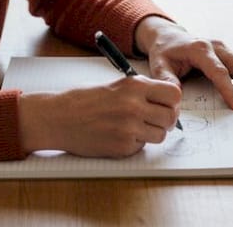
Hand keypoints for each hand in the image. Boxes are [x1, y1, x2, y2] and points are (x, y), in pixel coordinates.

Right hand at [17, 76, 181, 156]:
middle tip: (155, 120)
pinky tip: (118, 135)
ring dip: (151, 134)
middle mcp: (134, 106)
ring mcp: (129, 128)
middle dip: (166, 120)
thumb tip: (167, 102)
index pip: (174, 94)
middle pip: (171, 117)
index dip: (173, 102)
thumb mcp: (116, 85)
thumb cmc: (83, 100)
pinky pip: (141, 147)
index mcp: (134, 86)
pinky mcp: (122, 147)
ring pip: (160, 135)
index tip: (167, 105)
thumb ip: (141, 92)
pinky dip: (134, 143)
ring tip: (134, 128)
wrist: (58, 117)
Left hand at [135, 16, 232, 113]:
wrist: (168, 37)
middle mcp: (216, 46)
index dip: (230, 90)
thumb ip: (167, 81)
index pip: (220, 71)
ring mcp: (224, 49)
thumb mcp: (159, 66)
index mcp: (199, 49)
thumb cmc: (165, 51)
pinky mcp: (228, 54)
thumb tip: (177, 97)